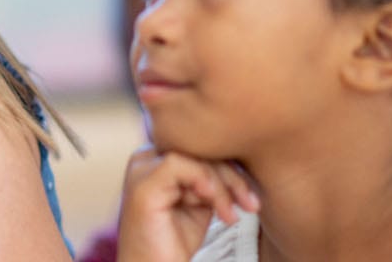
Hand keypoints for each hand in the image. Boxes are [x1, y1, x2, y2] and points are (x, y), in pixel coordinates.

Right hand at [116, 147, 259, 261]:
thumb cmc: (174, 243)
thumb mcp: (202, 203)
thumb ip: (212, 178)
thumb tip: (240, 158)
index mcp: (156, 158)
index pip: (201, 147)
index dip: (231, 167)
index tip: (251, 198)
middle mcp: (145, 158)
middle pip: (199, 148)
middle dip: (232, 177)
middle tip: (250, 205)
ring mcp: (140, 170)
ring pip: (193, 156)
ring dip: (222, 186)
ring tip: (230, 216)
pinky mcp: (141, 185)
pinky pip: (178, 164)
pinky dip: (203, 181)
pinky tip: (213, 203)